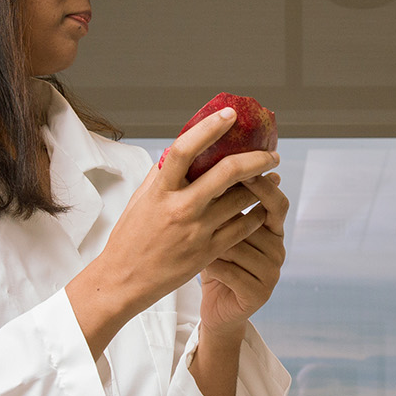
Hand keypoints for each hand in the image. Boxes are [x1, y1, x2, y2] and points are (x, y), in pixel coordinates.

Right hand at [68, 107, 278, 355]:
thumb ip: (161, 174)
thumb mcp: (140, 199)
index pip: (185, 150)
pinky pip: (242, 228)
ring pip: (241, 201)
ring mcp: (197, 231)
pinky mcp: (208, 252)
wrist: (124, 280)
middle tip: (271, 154)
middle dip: (256, 159)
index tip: (229, 114)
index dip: (209, 128)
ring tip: (271, 178)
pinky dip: (255, 214)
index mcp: (160, 191)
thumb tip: (183, 149)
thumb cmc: (130, 237)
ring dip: (261, 186)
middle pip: (227, 173)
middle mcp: (181, 208)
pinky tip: (260, 208)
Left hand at [199, 172, 287, 334]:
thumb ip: (222, 201)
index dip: (262, 186)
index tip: (240, 169)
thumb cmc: (216, 261)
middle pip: (255, 222)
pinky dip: (211, 265)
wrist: (218, 308)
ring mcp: (272, 273)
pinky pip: (230, 271)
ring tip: (194, 241)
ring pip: (238, 246)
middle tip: (202, 206)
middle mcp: (278, 249)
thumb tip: (204, 160)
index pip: (276, 202)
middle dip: (226, 214)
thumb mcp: (219, 229)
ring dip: (213, 242)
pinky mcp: (258, 294)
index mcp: (272, 229)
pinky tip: (198, 263)